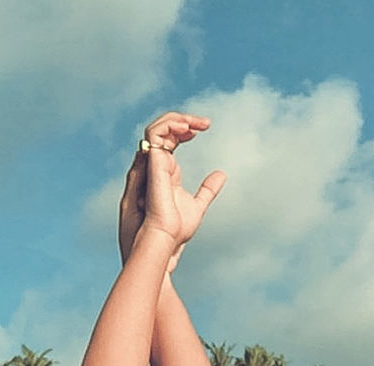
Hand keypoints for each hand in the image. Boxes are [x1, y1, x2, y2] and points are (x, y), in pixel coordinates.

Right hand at [119, 111, 224, 268]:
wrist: (167, 239)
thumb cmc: (177, 229)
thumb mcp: (198, 205)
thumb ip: (208, 189)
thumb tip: (221, 174)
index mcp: (165, 170)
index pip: (171, 139)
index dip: (185, 129)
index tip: (205, 128)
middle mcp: (156, 164)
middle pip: (165, 129)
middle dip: (184, 120)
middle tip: (206, 124)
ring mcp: (152, 162)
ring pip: (157, 127)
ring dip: (178, 118)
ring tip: (198, 124)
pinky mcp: (151, 162)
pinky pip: (154, 133)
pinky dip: (170, 125)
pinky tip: (188, 130)